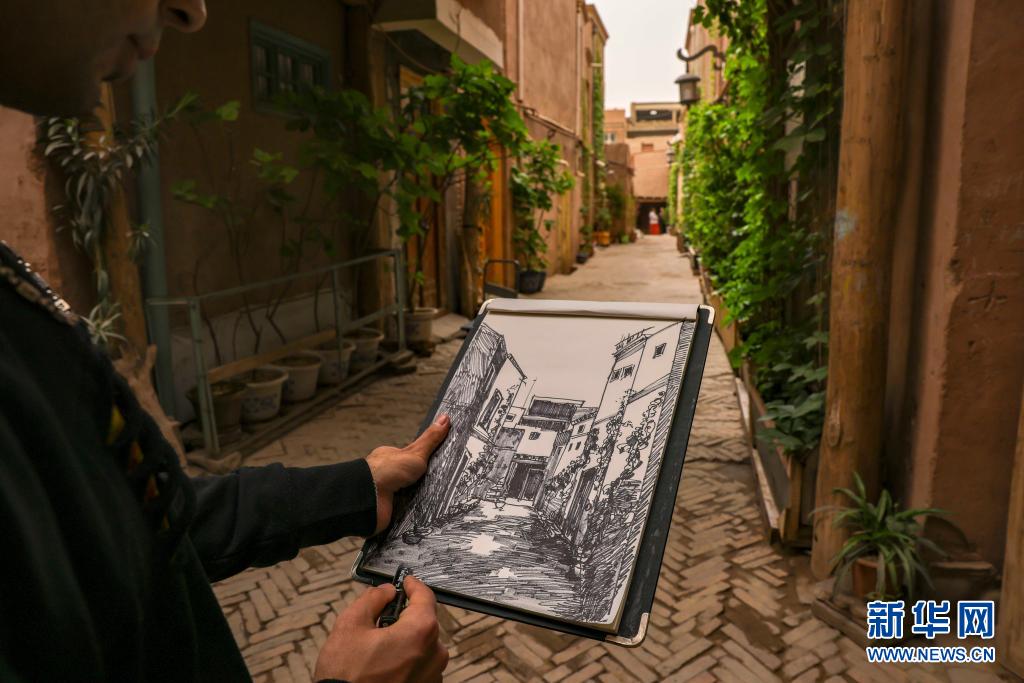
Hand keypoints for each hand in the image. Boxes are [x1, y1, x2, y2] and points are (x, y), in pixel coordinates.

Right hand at [314, 576, 447, 682]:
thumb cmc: (347, 676)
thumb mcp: (351, 625)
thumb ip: (372, 599)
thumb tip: (386, 591)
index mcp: (420, 631)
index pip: (425, 596)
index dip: (413, 585)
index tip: (406, 582)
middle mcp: (434, 653)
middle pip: (424, 622)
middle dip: (404, 617)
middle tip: (380, 620)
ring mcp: (433, 674)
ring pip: (422, 645)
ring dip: (405, 640)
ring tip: (377, 649)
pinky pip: (421, 664)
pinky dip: (407, 660)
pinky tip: (384, 665)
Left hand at [365, 414, 449, 534]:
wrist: (370, 498)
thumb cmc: (387, 471)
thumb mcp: (415, 452)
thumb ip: (430, 439)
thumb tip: (444, 419)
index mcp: (392, 459)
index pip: (412, 459)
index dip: (427, 461)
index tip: (444, 464)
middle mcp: (389, 476)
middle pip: (413, 479)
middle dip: (427, 483)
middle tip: (445, 484)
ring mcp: (389, 494)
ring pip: (411, 496)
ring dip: (423, 498)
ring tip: (440, 500)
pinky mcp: (390, 510)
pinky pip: (408, 512)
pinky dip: (416, 513)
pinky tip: (427, 513)